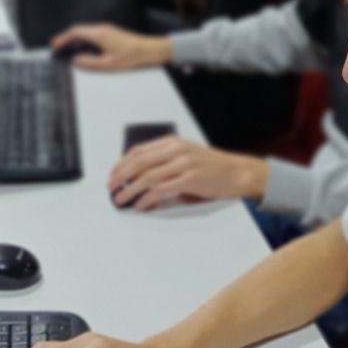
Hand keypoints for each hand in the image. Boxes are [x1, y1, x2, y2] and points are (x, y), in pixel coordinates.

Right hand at [50, 23, 171, 69]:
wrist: (150, 50)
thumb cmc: (132, 56)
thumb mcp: (109, 64)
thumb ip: (90, 62)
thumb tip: (76, 60)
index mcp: (99, 34)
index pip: (76, 32)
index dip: (63, 38)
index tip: (55, 45)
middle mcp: (102, 29)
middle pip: (79, 30)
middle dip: (66, 37)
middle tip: (57, 47)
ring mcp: (107, 29)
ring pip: (86, 31)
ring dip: (75, 38)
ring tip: (67, 48)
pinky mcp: (112, 33)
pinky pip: (93, 33)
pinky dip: (84, 38)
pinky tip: (83, 47)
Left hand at [109, 136, 266, 209]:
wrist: (236, 172)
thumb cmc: (211, 167)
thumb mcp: (185, 157)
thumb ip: (164, 164)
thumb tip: (138, 180)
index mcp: (173, 142)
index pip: (139, 151)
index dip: (122, 163)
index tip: (113, 175)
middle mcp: (177, 150)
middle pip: (139, 162)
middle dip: (121, 176)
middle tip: (111, 187)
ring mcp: (184, 164)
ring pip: (148, 177)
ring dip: (130, 190)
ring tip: (121, 199)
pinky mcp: (190, 179)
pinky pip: (161, 190)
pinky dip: (147, 199)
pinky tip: (140, 205)